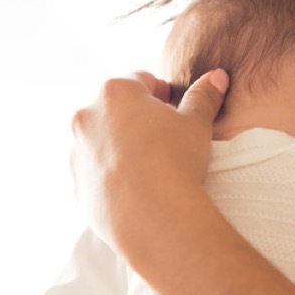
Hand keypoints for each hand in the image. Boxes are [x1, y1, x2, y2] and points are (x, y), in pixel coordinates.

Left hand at [69, 69, 227, 255]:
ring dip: (120, 146)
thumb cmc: (176, 161)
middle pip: (115, 108)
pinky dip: (111, 175)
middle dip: (136, 118)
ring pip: (101, 141)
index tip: (173, 108)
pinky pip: (96, 172)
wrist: (154, 217)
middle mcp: (87, 116)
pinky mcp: (77, 185)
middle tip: (163, 137)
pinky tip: (135, 188)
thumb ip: (203, 96)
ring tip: (149, 165)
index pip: (140, 79)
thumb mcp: (196, 124)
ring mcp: (78, 152)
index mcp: (115, 92)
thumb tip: (217, 77)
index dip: (161, 92)